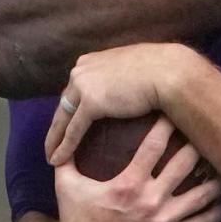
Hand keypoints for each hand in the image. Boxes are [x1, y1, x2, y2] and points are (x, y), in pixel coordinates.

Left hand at [45, 43, 201, 166]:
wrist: (169, 71)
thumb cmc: (160, 70)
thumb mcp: (130, 68)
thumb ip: (118, 76)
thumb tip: (123, 87)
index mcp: (89, 61)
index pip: (73, 90)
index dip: (69, 108)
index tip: (64, 123)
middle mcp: (80, 70)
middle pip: (64, 103)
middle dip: (57, 125)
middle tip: (51, 144)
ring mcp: (83, 85)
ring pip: (63, 118)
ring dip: (55, 140)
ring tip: (51, 156)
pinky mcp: (91, 103)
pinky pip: (73, 130)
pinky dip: (65, 146)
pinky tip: (57, 160)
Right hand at [49, 117, 220, 221]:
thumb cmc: (76, 221)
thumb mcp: (66, 186)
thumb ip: (67, 159)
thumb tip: (63, 135)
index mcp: (127, 183)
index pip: (153, 147)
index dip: (165, 126)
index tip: (174, 109)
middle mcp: (150, 199)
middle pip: (184, 165)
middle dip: (196, 143)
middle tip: (206, 128)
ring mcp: (163, 220)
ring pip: (201, 195)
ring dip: (214, 176)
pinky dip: (216, 210)